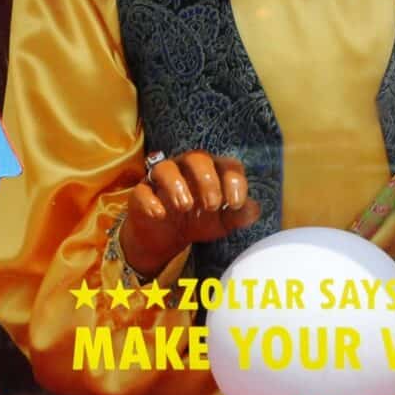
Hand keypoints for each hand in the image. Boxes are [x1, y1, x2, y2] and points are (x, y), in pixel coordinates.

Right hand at [120, 151, 257, 275]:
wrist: (167, 236)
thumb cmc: (200, 220)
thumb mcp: (224, 221)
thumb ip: (241, 215)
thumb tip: (254, 209)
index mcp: (213, 170)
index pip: (227, 164)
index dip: (234, 181)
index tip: (234, 204)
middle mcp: (186, 167)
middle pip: (197, 158)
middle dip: (207, 180)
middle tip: (211, 205)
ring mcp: (161, 178)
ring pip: (165, 167)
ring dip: (176, 185)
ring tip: (185, 207)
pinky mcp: (141, 192)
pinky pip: (142, 189)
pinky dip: (151, 200)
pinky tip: (160, 214)